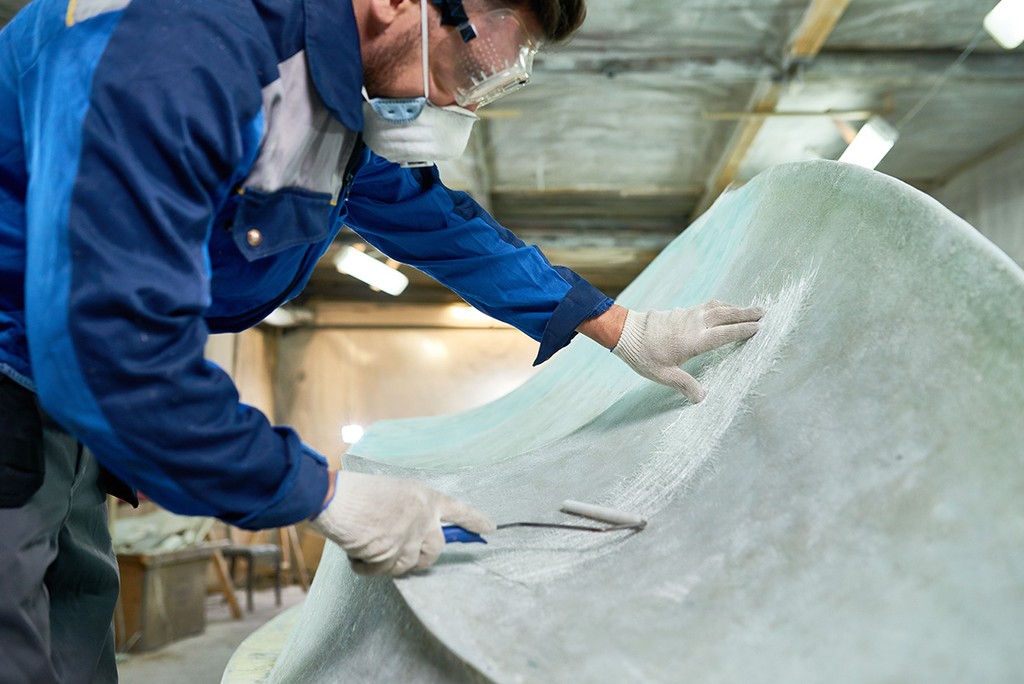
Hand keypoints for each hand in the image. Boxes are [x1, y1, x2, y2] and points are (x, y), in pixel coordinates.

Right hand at [309, 470, 494, 575]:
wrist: (334, 499)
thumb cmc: (355, 492)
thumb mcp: (392, 492)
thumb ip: (408, 513)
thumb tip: (412, 538)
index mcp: (424, 497)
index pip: (458, 510)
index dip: (474, 520)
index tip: (490, 529)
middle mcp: (422, 518)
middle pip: (434, 551)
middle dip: (418, 557)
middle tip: (395, 550)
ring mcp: (408, 539)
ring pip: (406, 566)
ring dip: (385, 562)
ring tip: (366, 542)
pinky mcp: (391, 557)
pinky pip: (380, 573)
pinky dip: (364, 567)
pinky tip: (355, 549)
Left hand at [613, 301, 763, 401]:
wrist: (625, 331)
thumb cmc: (643, 355)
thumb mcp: (663, 375)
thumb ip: (684, 385)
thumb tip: (701, 398)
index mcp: (694, 341)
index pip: (725, 334)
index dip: (743, 330)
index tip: (759, 327)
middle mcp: (694, 324)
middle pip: (726, 315)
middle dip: (745, 313)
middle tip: (764, 312)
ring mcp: (687, 315)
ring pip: (716, 307)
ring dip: (734, 307)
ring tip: (748, 309)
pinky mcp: (680, 311)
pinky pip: (706, 306)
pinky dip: (719, 306)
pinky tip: (721, 310)